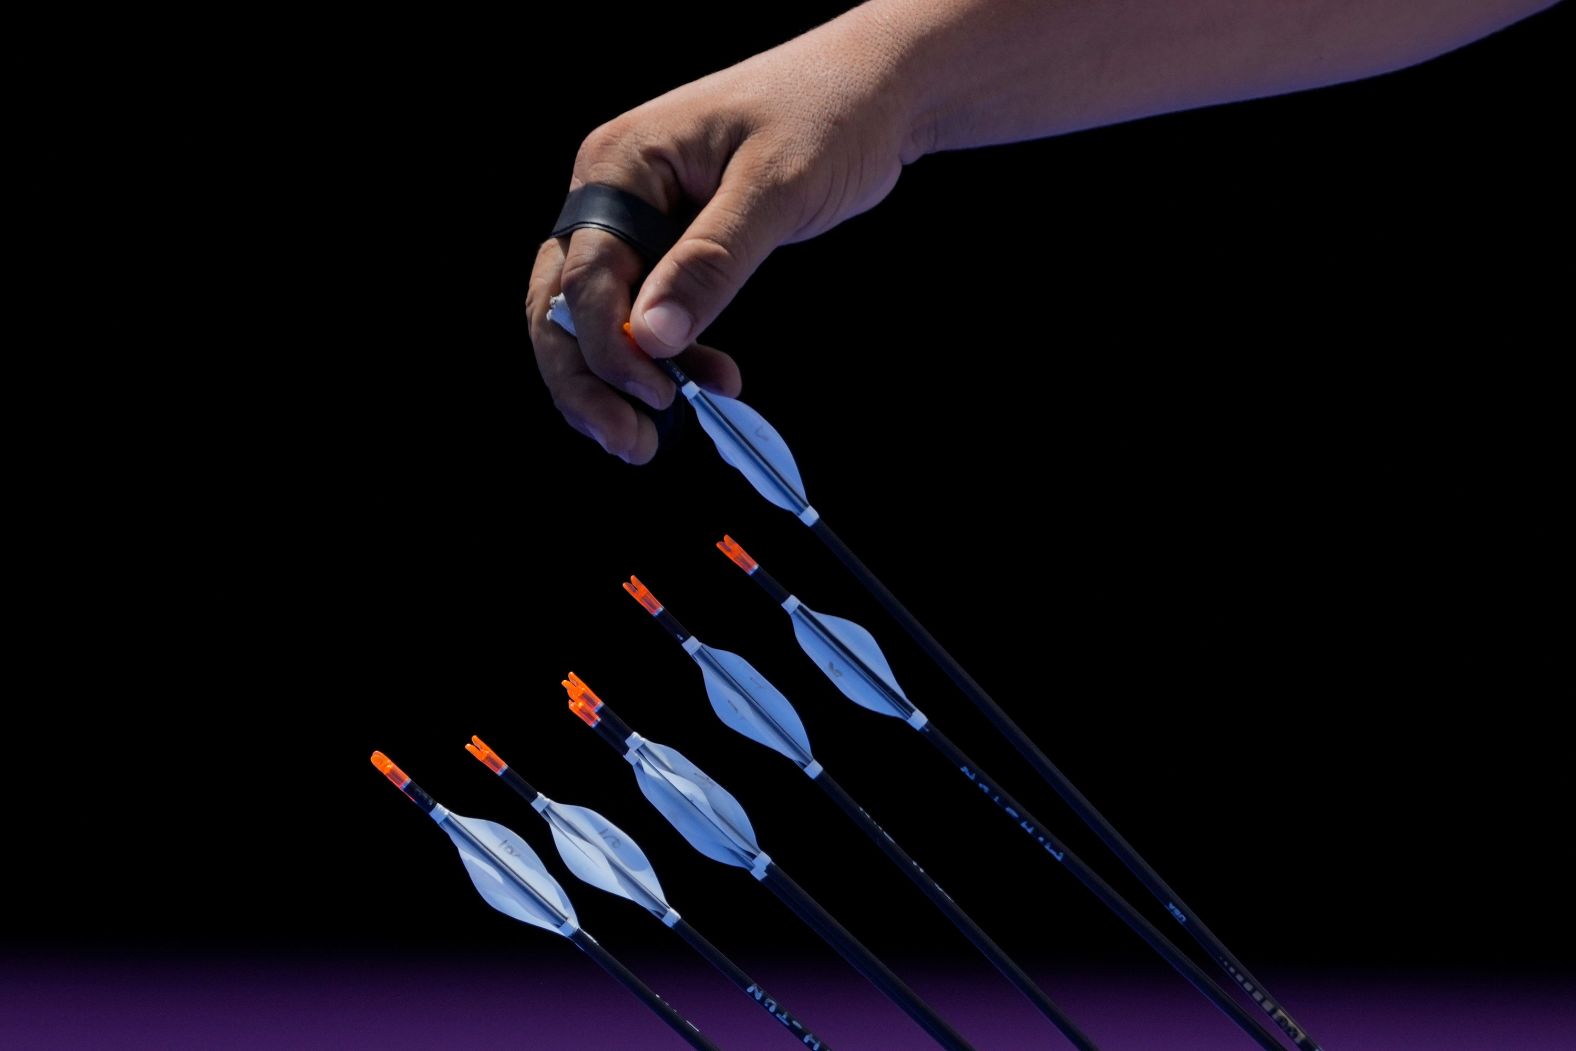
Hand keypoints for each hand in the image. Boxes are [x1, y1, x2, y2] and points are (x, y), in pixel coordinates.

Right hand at [527, 12, 917, 462]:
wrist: (875, 90)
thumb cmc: (827, 113)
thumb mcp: (776, 188)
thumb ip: (712, 261)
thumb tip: (651, 336)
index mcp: (620, 162)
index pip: (584, 275)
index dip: (608, 347)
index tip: (656, 395)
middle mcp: (612, 189)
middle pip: (562, 303)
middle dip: (588, 380)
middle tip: (631, 443)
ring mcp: (636, 216)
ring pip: (591, 316)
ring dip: (615, 381)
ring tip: (649, 438)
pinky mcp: (668, 240)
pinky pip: (641, 310)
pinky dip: (662, 355)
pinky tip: (708, 381)